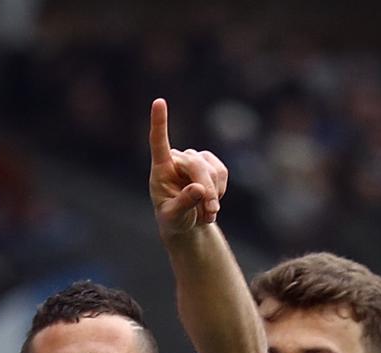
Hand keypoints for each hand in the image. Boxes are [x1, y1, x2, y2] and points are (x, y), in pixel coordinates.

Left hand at [148, 98, 226, 237]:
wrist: (187, 223)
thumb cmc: (174, 220)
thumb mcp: (174, 218)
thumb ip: (183, 204)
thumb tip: (199, 188)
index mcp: (161, 168)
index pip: (158, 142)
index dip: (159, 122)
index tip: (158, 102)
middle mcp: (177, 158)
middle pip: (196, 165)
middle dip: (206, 190)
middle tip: (211, 213)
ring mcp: (195, 159)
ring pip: (212, 170)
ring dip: (214, 195)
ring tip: (207, 214)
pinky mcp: (211, 163)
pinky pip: (222, 173)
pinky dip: (220, 191)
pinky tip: (212, 201)